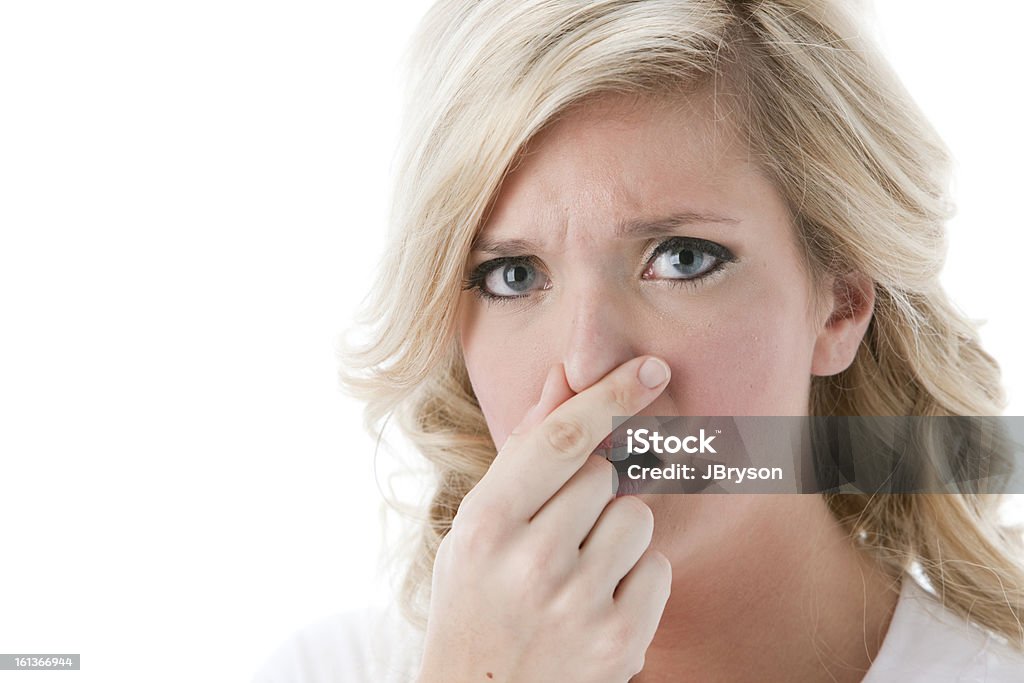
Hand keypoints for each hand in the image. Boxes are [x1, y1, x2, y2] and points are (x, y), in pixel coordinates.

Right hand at [416, 356, 672, 682]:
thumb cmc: (476, 598)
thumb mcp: (477, 527)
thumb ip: (522, 452)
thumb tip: (561, 378)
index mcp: (486, 523)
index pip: (559, 441)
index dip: (608, 397)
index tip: (648, 369)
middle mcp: (530, 560)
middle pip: (603, 476)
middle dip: (592, 492)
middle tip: (558, 535)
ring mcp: (577, 604)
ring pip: (637, 518)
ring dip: (617, 534)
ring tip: (576, 574)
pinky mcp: (618, 642)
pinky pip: (659, 568)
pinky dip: (638, 579)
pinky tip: (598, 605)